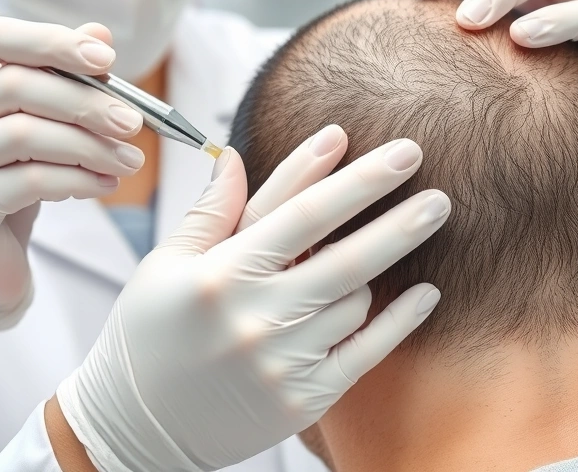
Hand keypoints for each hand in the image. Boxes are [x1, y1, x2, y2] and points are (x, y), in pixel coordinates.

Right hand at [0, 17, 144, 332]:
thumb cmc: (10, 186)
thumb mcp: (37, 128)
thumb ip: (61, 78)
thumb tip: (100, 34)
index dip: (51, 41)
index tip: (106, 59)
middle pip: (14, 86)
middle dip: (85, 103)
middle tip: (133, 122)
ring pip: (25, 135)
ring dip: (90, 146)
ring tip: (129, 161)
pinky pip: (30, 182)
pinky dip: (78, 180)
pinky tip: (105, 185)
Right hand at [55, 126, 449, 471]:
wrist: (136, 426)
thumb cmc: (147, 335)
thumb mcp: (165, 264)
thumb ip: (211, 211)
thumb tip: (237, 156)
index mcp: (221, 274)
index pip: (302, 215)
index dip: (355, 179)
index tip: (397, 151)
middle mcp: (255, 317)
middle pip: (347, 257)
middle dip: (400, 219)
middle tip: (441, 188)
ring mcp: (283, 362)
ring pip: (356, 302)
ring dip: (372, 272)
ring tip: (370, 256)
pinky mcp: (302, 399)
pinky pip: (366, 353)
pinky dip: (400, 321)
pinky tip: (426, 292)